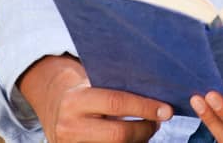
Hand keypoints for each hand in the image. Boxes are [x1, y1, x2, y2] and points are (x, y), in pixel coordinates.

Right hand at [18, 54, 173, 142]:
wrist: (55, 109)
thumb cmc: (85, 92)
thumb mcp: (93, 84)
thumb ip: (117, 87)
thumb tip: (157, 89)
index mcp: (76, 101)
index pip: (117, 103)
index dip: (145, 107)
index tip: (167, 110)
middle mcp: (70, 126)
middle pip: (119, 134)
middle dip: (144, 129)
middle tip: (157, 122)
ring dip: (138, 140)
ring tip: (146, 130)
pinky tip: (134, 138)